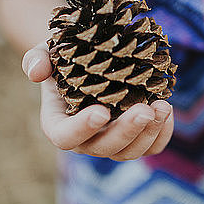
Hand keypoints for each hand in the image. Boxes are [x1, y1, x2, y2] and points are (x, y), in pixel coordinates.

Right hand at [22, 42, 173, 159]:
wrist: (90, 60)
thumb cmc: (65, 57)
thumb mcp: (47, 52)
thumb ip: (36, 59)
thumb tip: (37, 72)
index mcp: (59, 124)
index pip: (66, 137)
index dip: (82, 128)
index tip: (101, 111)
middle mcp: (85, 140)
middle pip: (105, 148)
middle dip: (127, 131)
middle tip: (145, 109)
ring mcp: (112, 142)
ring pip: (131, 151)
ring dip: (149, 132)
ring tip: (163, 106)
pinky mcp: (135, 139)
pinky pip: (151, 147)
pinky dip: (162, 135)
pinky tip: (167, 112)